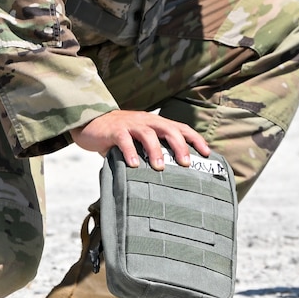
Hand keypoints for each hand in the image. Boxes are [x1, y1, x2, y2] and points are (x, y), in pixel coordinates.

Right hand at [72, 108, 209, 170]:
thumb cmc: (120, 136)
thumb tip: (172, 175)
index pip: (181, 128)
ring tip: (159, 167)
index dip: (195, 139)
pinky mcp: (114, 130)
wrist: (91, 123)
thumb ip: (153, 151)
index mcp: (156, 123)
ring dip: (155, 150)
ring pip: (148, 133)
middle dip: (180, 146)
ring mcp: (131, 124)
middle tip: (186, 164)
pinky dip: (130, 151)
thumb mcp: (140, 140)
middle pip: (169, 129)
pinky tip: (134, 165)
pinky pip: (124, 140)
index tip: (207, 153)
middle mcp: (146, 121)